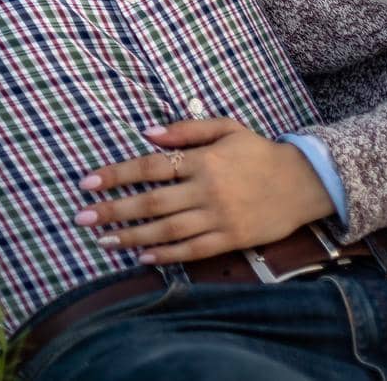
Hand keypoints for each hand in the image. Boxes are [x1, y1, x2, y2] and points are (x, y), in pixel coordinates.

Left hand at [72, 119, 334, 264]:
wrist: (304, 182)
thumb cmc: (258, 152)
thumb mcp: (226, 128)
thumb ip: (186, 129)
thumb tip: (147, 133)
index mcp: (203, 160)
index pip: (150, 166)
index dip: (117, 174)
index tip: (87, 182)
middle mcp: (207, 190)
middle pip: (152, 202)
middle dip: (114, 210)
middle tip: (82, 217)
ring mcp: (219, 217)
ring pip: (167, 230)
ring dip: (132, 237)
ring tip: (103, 240)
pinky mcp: (231, 239)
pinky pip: (193, 250)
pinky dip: (166, 255)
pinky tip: (142, 258)